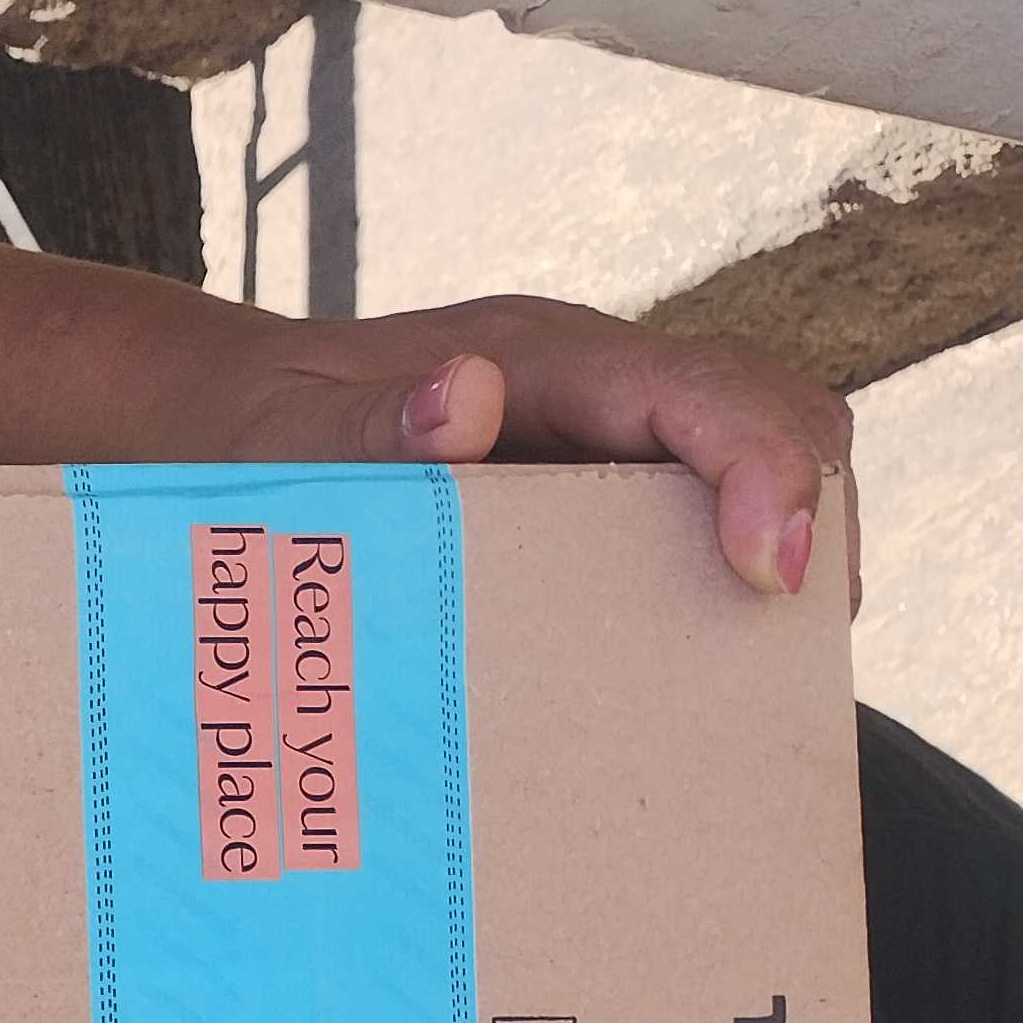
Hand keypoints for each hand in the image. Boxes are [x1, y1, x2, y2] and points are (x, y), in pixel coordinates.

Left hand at [217, 296, 858, 611]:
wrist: (216, 420)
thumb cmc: (243, 434)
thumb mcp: (278, 439)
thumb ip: (362, 428)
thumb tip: (468, 404)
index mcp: (532, 358)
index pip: (697, 386)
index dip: (762, 465)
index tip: (772, 567)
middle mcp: (588, 384)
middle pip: (761, 413)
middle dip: (806, 508)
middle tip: (794, 638)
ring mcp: (595, 431)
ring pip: (743, 460)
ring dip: (782, 543)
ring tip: (769, 664)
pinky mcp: (585, 486)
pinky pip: (689, 508)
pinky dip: (719, 568)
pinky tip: (705, 662)